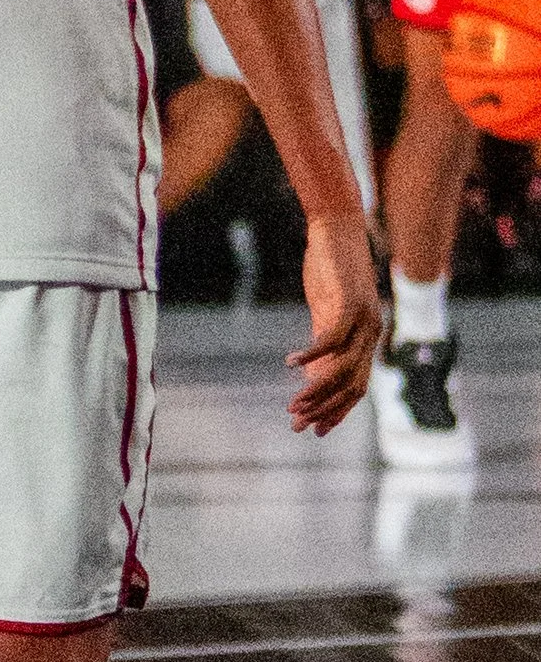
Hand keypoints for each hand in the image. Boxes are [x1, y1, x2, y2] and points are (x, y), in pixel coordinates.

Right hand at [288, 211, 379, 434]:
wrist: (338, 230)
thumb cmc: (331, 271)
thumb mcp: (326, 313)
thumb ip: (324, 345)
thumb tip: (312, 378)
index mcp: (367, 339)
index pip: (357, 388)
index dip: (337, 412)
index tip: (315, 431)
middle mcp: (371, 334)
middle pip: (352, 385)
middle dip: (325, 409)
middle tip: (297, 423)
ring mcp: (363, 319)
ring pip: (343, 369)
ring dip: (316, 390)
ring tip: (293, 404)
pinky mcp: (349, 303)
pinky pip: (331, 339)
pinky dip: (310, 354)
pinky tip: (290, 363)